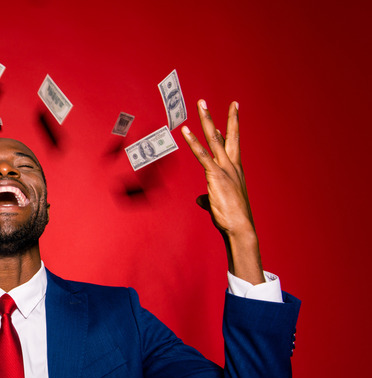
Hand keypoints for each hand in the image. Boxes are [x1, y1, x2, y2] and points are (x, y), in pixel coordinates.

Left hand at [181, 100, 263, 283]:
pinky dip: (193, 142)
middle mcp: (233, 165)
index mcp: (235, 170)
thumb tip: (200, 199)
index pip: (231, 145)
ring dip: (207, 119)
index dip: (229, 130)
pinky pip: (202, 154)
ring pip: (215, 138)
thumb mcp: (217, 204)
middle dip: (226, 117)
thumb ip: (207, 198)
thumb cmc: (231, 218)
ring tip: (201, 103)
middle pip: (229, 135)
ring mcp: (225, 168)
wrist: (240, 227)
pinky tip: (185, 130)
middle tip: (226, 102)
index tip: (229, 116)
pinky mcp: (215, 175)